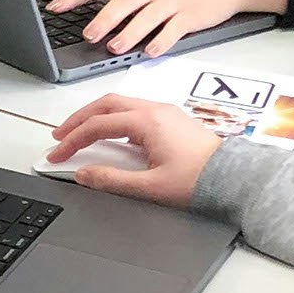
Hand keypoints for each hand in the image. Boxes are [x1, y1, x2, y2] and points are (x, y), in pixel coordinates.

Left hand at [44, 0, 286, 56]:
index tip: (55, 7)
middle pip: (124, 1)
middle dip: (104, 18)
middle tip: (87, 34)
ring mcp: (172, 1)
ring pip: (148, 17)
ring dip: (130, 33)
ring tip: (114, 48)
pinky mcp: (190, 16)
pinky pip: (174, 30)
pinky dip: (162, 41)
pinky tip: (150, 52)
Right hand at [44, 94, 222, 207]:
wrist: (235, 178)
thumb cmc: (200, 180)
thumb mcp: (150, 187)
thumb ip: (112, 180)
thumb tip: (83, 174)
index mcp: (147, 122)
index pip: (97, 126)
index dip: (72, 140)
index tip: (57, 154)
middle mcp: (155, 110)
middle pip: (105, 105)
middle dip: (78, 119)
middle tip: (60, 136)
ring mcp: (165, 112)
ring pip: (120, 105)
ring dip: (96, 116)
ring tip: (80, 132)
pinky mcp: (172, 120)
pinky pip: (134, 111)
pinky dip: (113, 119)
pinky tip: (110, 134)